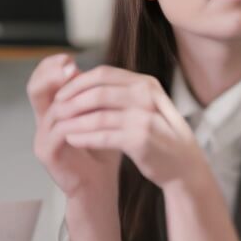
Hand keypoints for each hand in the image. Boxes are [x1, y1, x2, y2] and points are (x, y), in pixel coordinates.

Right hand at [29, 55, 120, 198]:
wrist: (99, 186)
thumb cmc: (102, 151)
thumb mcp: (98, 117)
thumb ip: (92, 96)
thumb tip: (99, 69)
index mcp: (53, 110)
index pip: (42, 79)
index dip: (51, 66)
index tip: (69, 58)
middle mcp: (43, 122)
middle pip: (36, 88)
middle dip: (52, 73)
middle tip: (70, 66)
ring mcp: (42, 137)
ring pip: (52, 108)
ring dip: (73, 97)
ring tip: (90, 89)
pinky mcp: (47, 153)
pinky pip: (59, 131)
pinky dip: (76, 120)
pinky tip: (92, 114)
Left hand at [46, 65, 207, 191]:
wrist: (184, 166)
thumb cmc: (160, 136)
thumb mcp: (146, 106)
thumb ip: (122, 93)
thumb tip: (86, 83)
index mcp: (146, 84)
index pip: (103, 74)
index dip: (78, 82)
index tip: (62, 93)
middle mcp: (146, 96)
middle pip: (98, 92)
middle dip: (72, 100)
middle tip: (57, 110)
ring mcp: (144, 118)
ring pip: (98, 115)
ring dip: (75, 121)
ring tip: (60, 126)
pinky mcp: (140, 140)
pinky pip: (103, 136)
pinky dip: (84, 137)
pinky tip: (72, 139)